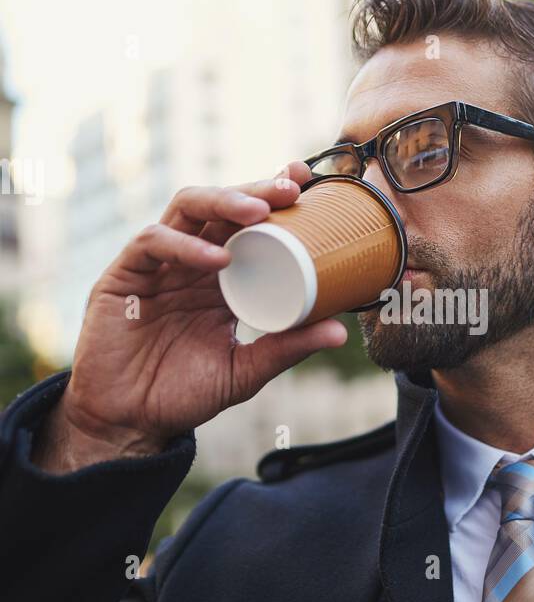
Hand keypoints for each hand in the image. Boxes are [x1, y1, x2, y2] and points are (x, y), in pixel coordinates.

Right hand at [54, 163, 347, 448]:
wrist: (131, 421)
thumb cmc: (185, 392)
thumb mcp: (245, 370)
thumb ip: (286, 349)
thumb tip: (341, 333)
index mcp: (223, 275)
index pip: (247, 222)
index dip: (272, 194)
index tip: (306, 180)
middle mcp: (191, 260)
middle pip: (221, 205)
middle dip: (256, 188)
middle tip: (291, 188)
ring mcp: (157, 264)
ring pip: (186, 208)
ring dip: (223, 201)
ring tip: (259, 210)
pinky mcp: (124, 275)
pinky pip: (153, 242)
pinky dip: (185, 244)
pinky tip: (216, 257)